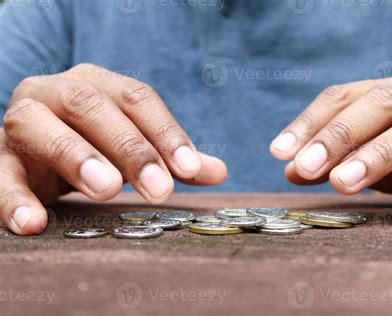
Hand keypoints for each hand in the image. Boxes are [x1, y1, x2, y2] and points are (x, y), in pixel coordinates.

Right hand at [1, 64, 226, 234]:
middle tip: (159, 189)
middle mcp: (55, 92)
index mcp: (95, 84)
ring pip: (43, 128)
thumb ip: (170, 157)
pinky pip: (2, 176)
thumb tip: (218, 172)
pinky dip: (15, 200)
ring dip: (77, 157)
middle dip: (130, 148)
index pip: (137, 99)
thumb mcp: (130, 146)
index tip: (189, 170)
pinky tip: (35, 223)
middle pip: (94, 108)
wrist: (31, 148)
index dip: (165, 133)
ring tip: (106, 190)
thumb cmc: (90, 143)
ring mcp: (20, 122)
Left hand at [271, 78, 391, 212]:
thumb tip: (291, 169)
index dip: (309, 122)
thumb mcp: (366, 158)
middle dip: (339, 134)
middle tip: (306, 167)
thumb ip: (332, 161)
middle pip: (382, 102)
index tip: (280, 151)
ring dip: (378, 155)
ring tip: (342, 184)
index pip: (343, 96)